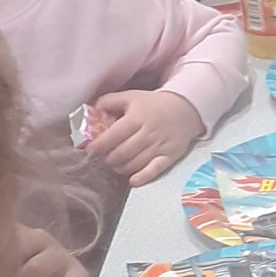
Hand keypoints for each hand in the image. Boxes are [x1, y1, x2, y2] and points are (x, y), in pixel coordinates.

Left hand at [87, 87, 205, 186]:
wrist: (185, 108)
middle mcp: (148, 132)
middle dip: (108, 159)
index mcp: (137, 117)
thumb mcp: (131, 96)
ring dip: (121, 168)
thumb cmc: (154, 104)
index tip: (90, 150)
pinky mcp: (170, 155)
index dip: (99, 145)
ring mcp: (160, 145)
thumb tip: (91, 109)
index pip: (113, 135)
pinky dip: (143, 177)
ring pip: (135, 163)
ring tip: (115, 165)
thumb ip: (109, 101)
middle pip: (122, 152)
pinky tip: (133, 180)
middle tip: (102, 159)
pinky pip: (155, 169)